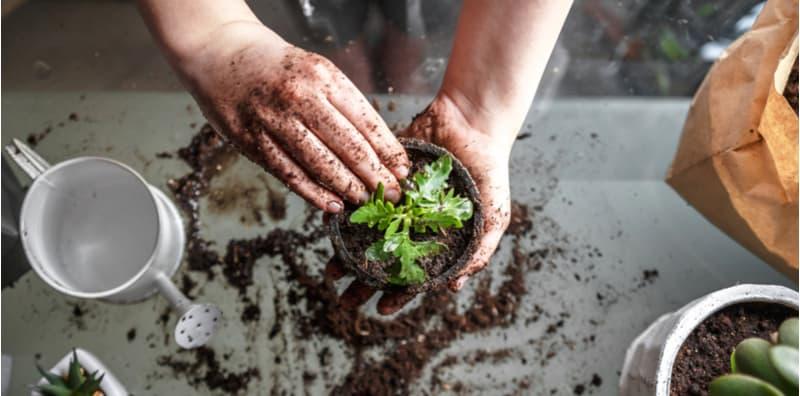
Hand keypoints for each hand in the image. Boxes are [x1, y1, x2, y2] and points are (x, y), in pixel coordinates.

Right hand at [176, 22, 408, 211]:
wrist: (220, 52)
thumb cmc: (276, 65)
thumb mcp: (316, 70)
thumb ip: (342, 104)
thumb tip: (376, 147)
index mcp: (324, 76)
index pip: (366, 121)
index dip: (388, 150)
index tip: (403, 170)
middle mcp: (300, 97)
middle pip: (348, 146)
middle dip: (375, 175)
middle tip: (393, 194)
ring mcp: (274, 120)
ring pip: (320, 164)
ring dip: (348, 188)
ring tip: (367, 201)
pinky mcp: (252, 141)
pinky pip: (289, 174)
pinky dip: (314, 193)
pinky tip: (332, 204)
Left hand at [330, 93, 511, 314]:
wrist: (473, 122)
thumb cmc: (490, 170)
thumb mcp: (495, 215)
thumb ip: (480, 251)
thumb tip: (454, 286)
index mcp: (436, 238)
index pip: (414, 274)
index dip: (398, 294)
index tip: (380, 309)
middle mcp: (411, 224)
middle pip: (383, 259)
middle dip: (362, 279)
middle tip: (343, 294)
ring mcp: (394, 202)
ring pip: (365, 233)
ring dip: (346, 252)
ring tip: (330, 268)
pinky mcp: (381, 177)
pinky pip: (358, 197)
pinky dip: (343, 211)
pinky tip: (330, 224)